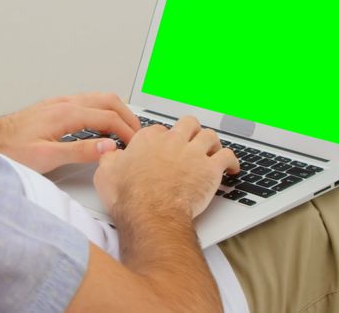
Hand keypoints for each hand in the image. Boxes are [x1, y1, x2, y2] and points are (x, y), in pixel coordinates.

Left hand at [0, 92, 141, 173]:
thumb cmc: (11, 149)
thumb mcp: (47, 157)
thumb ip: (79, 151)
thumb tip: (108, 147)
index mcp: (66, 113)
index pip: (109, 118)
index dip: (127, 132)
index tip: (136, 145)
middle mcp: (64, 103)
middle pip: (109, 101)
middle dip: (128, 116)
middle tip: (138, 135)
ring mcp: (60, 103)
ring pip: (98, 98)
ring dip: (116, 111)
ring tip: (125, 129)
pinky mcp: (54, 107)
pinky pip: (87, 102)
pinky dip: (102, 111)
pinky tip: (101, 125)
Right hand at [93, 116, 239, 218]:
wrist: (151, 215)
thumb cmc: (129, 198)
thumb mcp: (105, 174)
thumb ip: (108, 159)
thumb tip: (109, 153)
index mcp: (148, 139)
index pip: (159, 129)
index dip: (163, 139)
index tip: (164, 147)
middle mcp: (172, 140)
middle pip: (188, 124)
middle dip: (191, 130)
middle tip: (191, 139)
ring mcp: (193, 153)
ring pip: (210, 135)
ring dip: (212, 142)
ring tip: (213, 149)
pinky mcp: (210, 169)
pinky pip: (227, 156)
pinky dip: (232, 161)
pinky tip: (232, 167)